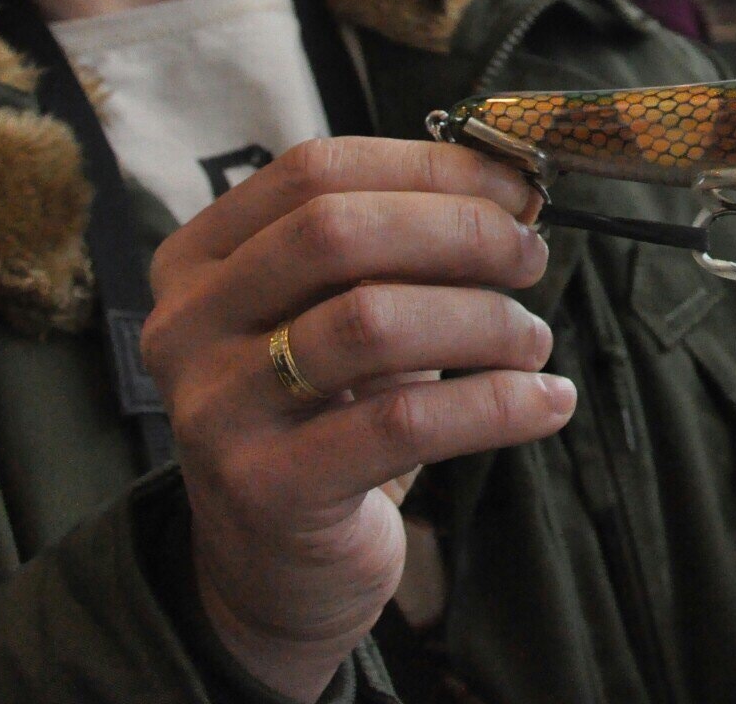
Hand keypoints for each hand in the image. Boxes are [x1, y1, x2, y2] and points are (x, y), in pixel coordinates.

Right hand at [142, 139, 570, 700]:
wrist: (277, 566)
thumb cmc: (329, 413)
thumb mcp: (345, 313)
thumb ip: (403, 247)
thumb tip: (516, 190)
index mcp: (201, 258)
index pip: (314, 171)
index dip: (427, 168)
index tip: (513, 187)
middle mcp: (187, 324)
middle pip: (335, 233)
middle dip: (457, 232)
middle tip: (529, 258)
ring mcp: (216, 408)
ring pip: (371, 322)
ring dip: (483, 319)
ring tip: (532, 340)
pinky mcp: (267, 487)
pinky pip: (404, 423)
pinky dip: (496, 404)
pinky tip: (548, 402)